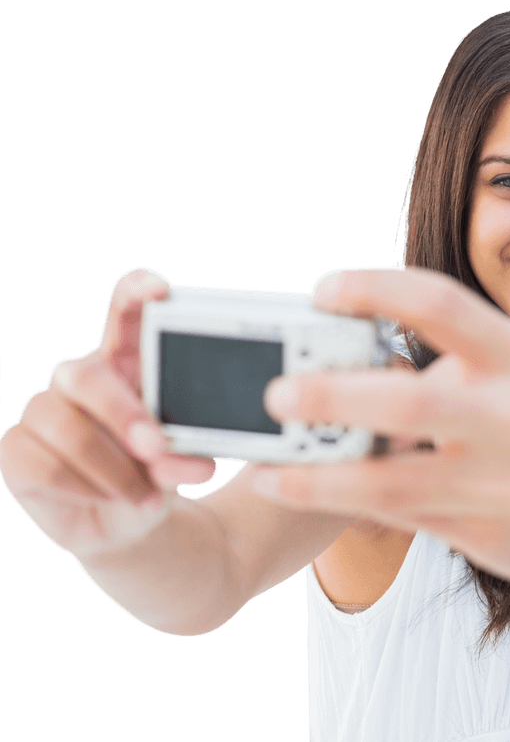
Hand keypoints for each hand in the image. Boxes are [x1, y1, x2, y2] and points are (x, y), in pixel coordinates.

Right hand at [0, 268, 217, 559]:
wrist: (129, 520)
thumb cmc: (157, 471)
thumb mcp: (180, 459)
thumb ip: (182, 453)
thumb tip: (190, 461)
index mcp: (127, 360)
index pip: (124, 309)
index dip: (137, 291)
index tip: (161, 292)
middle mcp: (80, 377)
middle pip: (86, 374)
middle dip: (123, 414)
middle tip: (156, 447)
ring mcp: (42, 410)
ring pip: (67, 429)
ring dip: (114, 470)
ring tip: (147, 496)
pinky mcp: (15, 450)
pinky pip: (43, 464)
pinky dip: (85, 488)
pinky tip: (109, 499)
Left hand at [250, 267, 509, 580]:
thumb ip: (446, 356)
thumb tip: (348, 356)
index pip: (440, 305)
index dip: (375, 289)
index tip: (322, 291)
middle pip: (413, 404)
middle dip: (335, 398)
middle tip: (277, 394)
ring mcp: (503, 483)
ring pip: (392, 482)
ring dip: (319, 475)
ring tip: (268, 465)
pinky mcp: (487, 536)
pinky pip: (402, 516)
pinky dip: (346, 500)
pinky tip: (306, 488)